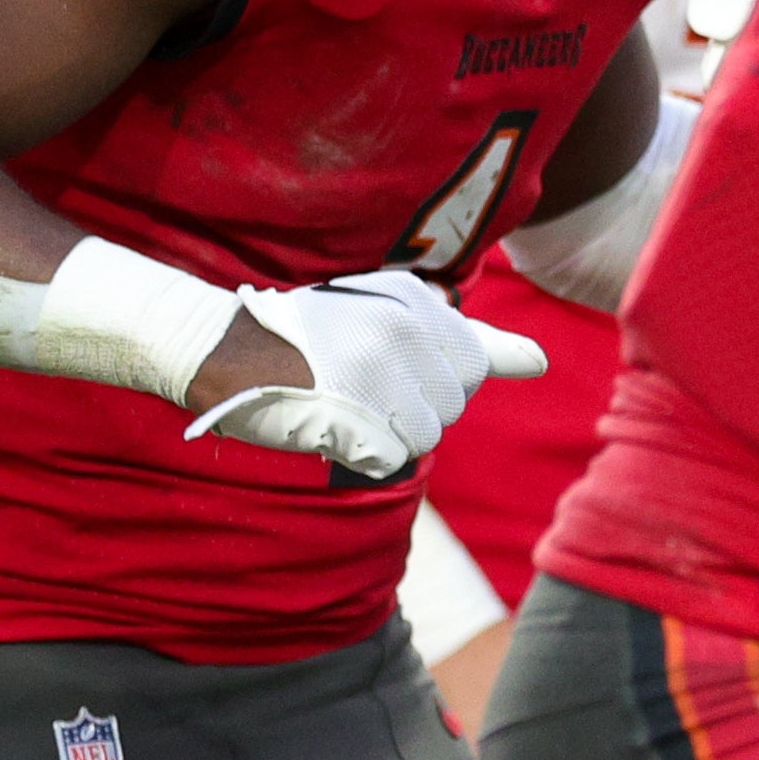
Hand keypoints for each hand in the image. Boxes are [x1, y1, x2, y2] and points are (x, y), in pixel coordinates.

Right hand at [185, 268, 546, 480]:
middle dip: (414, 408)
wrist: (218, 347)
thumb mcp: (389, 317)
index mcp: (415, 301)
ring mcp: (378, 374)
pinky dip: (362, 455)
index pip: (471, 366)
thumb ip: (469, 343)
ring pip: (424, 435)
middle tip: (358, 387)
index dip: (433, 380)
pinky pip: (389, 458)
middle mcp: (403, 331)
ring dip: (387, 434)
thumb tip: (540, 362)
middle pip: (452, 405)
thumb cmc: (309, 338)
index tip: (388, 368)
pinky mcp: (353, 414)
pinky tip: (331, 426)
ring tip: (342, 403)